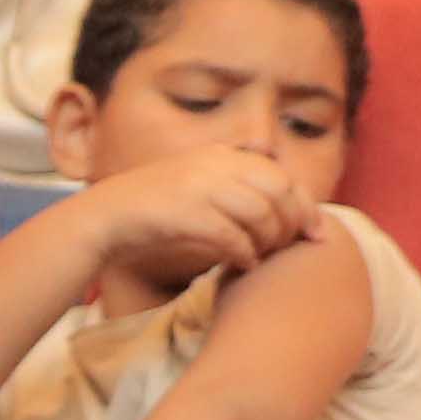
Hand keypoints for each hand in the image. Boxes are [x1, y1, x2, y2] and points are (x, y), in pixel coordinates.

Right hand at [65, 144, 313, 293]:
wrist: (102, 219)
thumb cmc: (153, 212)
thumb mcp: (197, 187)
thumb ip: (234, 189)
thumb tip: (283, 209)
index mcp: (220, 156)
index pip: (281, 175)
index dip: (306, 205)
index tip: (317, 232)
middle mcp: (215, 165)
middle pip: (279, 191)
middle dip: (293, 223)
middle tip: (289, 248)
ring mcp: (201, 187)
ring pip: (262, 214)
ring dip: (269, 241)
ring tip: (261, 256)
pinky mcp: (188, 213)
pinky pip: (235, 236)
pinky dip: (244, 253)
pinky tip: (242, 264)